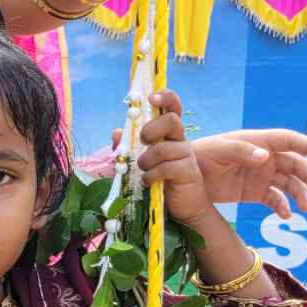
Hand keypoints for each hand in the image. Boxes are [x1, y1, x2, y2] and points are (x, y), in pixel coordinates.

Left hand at [134, 89, 210, 225]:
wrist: (182, 208)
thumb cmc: (160, 182)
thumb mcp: (141, 163)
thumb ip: (128, 148)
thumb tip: (117, 132)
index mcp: (169, 134)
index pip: (172, 108)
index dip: (165, 97)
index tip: (151, 98)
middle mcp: (180, 141)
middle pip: (171, 120)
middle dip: (152, 128)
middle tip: (143, 141)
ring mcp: (186, 156)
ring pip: (165, 147)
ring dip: (147, 160)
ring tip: (142, 170)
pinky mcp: (189, 172)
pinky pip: (167, 167)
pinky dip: (152, 175)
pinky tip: (148, 182)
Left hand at [188, 129, 306, 218]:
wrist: (181, 177)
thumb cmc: (198, 157)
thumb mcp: (216, 151)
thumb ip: (241, 151)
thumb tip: (267, 157)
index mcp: (257, 142)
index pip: (290, 141)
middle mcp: (263, 157)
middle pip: (295, 165)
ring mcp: (260, 175)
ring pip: (288, 183)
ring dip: (300, 194)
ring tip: (306, 208)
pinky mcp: (253, 192)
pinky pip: (274, 199)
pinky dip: (282, 206)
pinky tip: (286, 215)